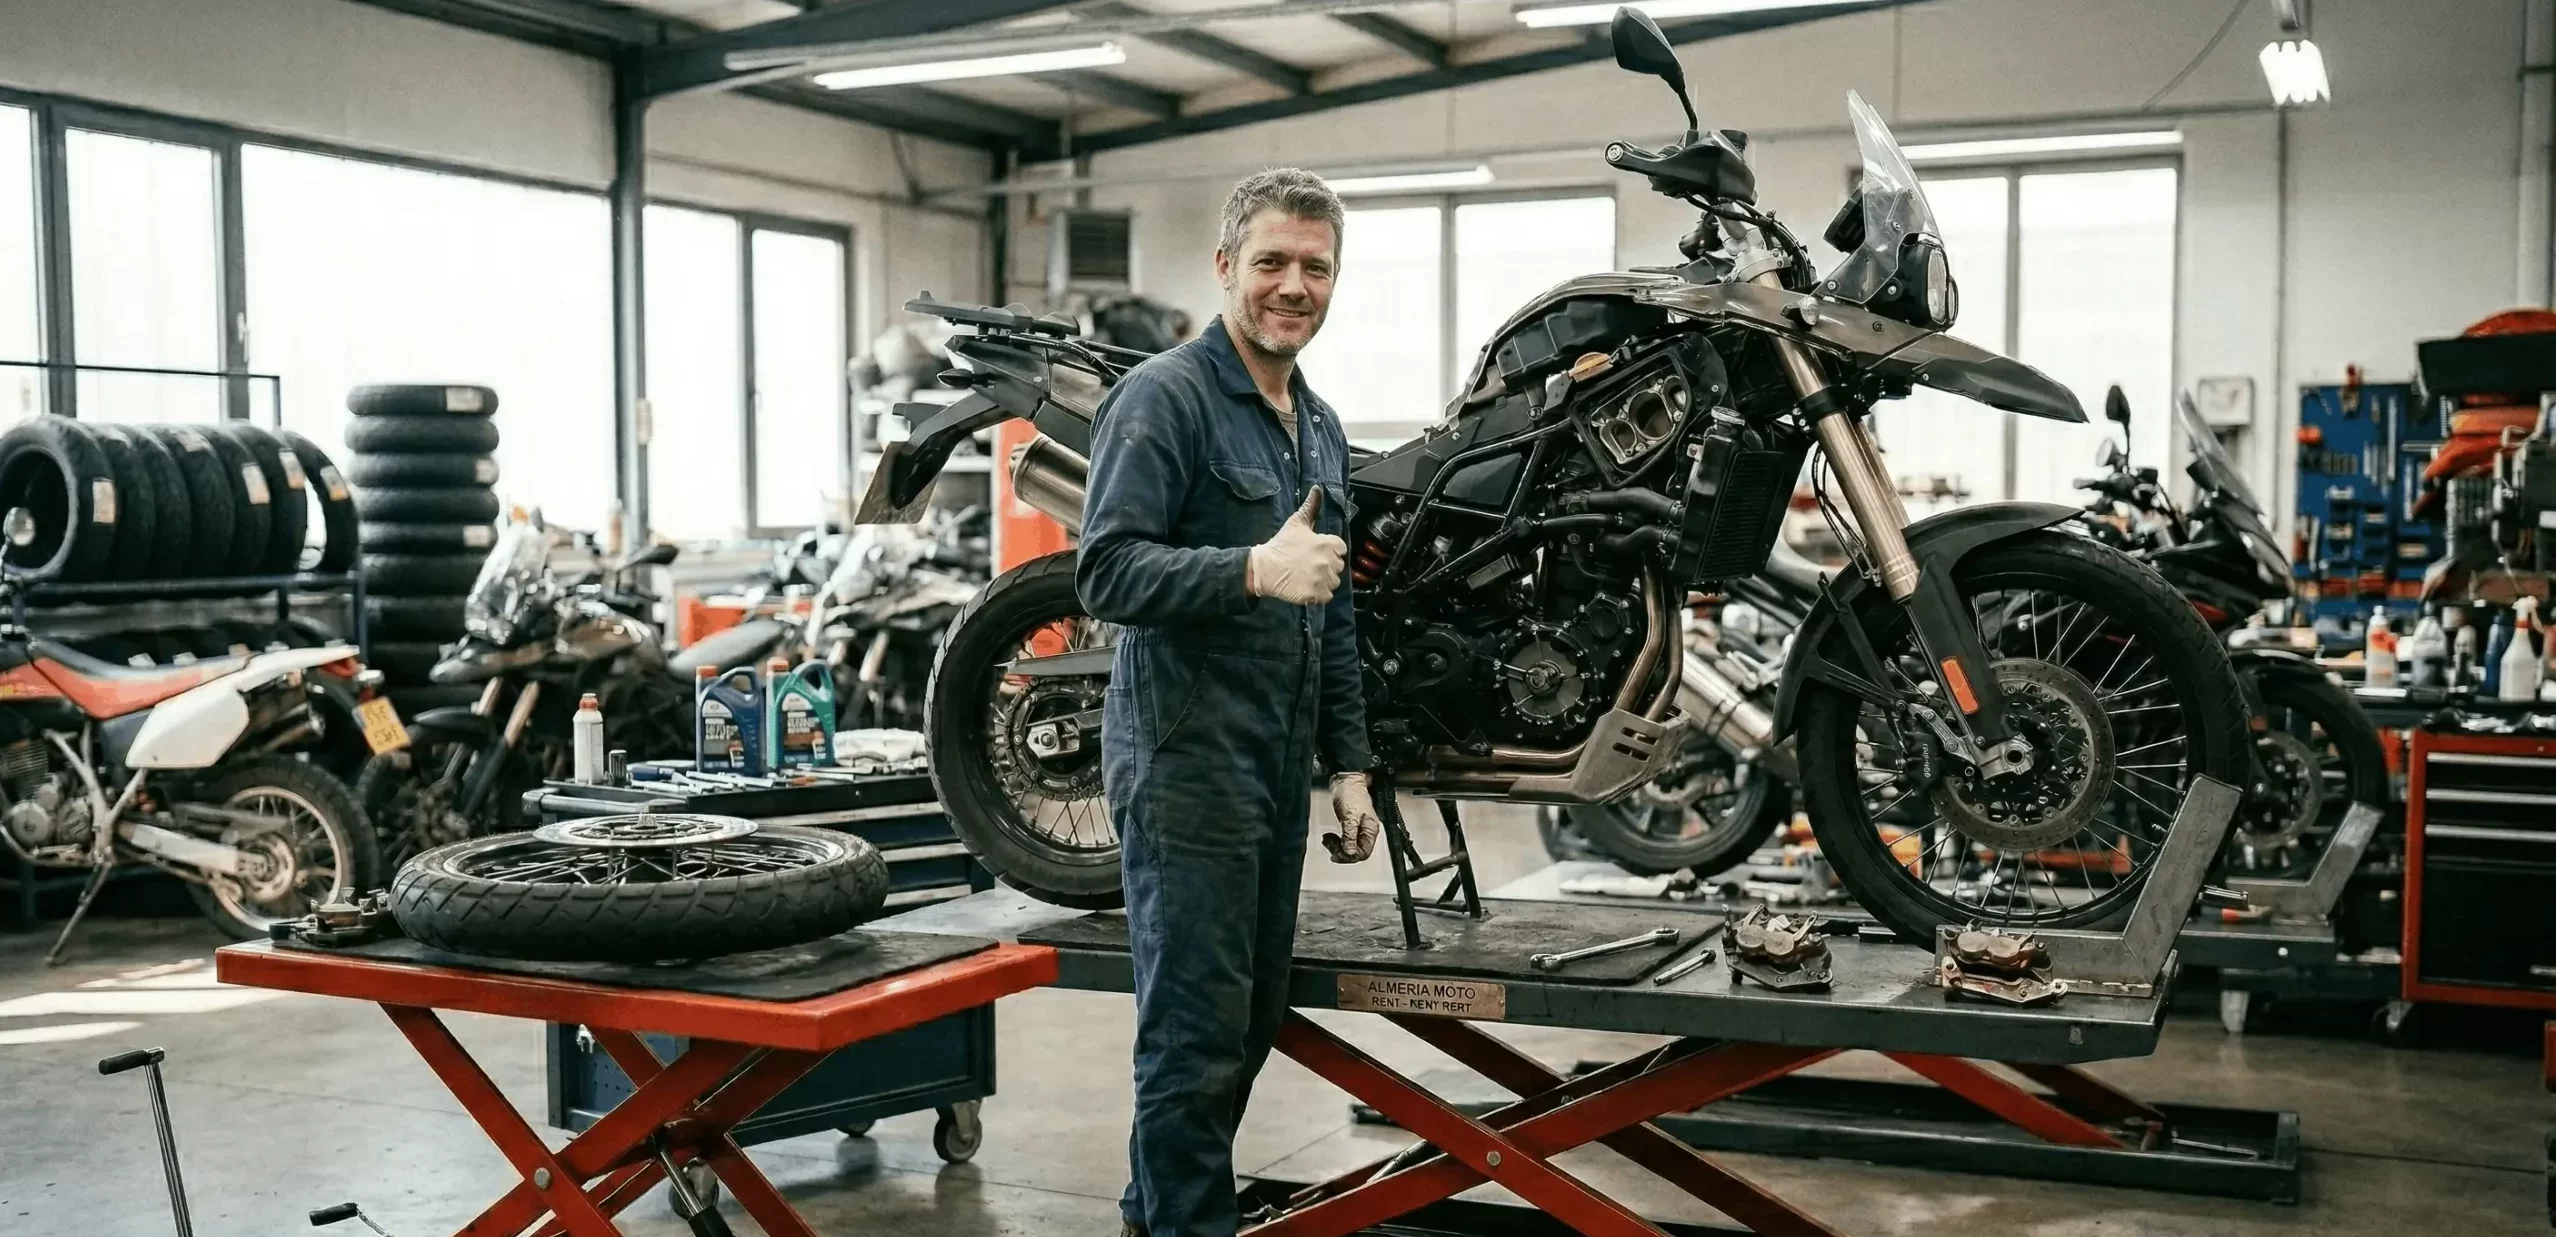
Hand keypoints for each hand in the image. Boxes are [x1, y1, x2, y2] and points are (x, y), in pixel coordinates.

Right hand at [1246, 489, 1344, 604]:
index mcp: (1327, 543)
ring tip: (1307, 577)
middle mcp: (1328, 561)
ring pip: (1333, 582)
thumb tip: (1318, 488)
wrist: (1264, 568)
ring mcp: (1322, 579)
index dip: (1329, 551)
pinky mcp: (1316, 594)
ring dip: (1324, 581)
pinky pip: (1327, 596)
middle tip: (1308, 565)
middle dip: (1326, 566)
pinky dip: (1319, 595)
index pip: (1340, 549)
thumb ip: (1311, 506)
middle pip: (1338, 567)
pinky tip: (1307, 588)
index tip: (1315, 553)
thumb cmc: (1280, 545)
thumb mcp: (1296, 522)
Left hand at [1323, 772, 1382, 863]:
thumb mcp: (1350, 816)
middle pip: (1356, 853)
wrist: (1345, 780)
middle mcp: (1366, 831)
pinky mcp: (1350, 825)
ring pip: (1349, 848)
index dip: (1350, 856)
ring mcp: (1358, 829)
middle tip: (1329, 845)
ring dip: (1337, 847)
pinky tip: (1329, 838)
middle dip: (1341, 851)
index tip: (1337, 853)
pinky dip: (1336, 841)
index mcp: (1370, 830)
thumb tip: (1350, 853)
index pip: (1363, 853)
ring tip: (1327, 840)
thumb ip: (1350, 835)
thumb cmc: (1351, 793)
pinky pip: (1344, 840)